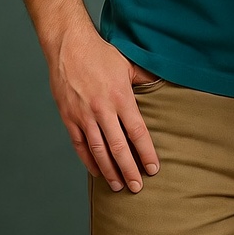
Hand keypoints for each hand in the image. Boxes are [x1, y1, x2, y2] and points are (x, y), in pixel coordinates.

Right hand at [46, 21, 159, 192]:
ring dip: (109, 171)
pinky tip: (97, 172)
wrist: (69, 47)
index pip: (137, 132)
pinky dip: (89, 161)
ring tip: (119, 186)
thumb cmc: (101, 54)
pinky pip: (80, 146)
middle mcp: (103, 110)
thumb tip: (164, 82)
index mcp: (121, 97)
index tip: (154, 168)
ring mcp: (84, 116)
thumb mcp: (128, 64)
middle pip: (118, 147)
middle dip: (130, 169)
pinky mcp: (69, 118)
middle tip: (138, 187)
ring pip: (99, 151)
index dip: (146, 152)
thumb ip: (146, 79)